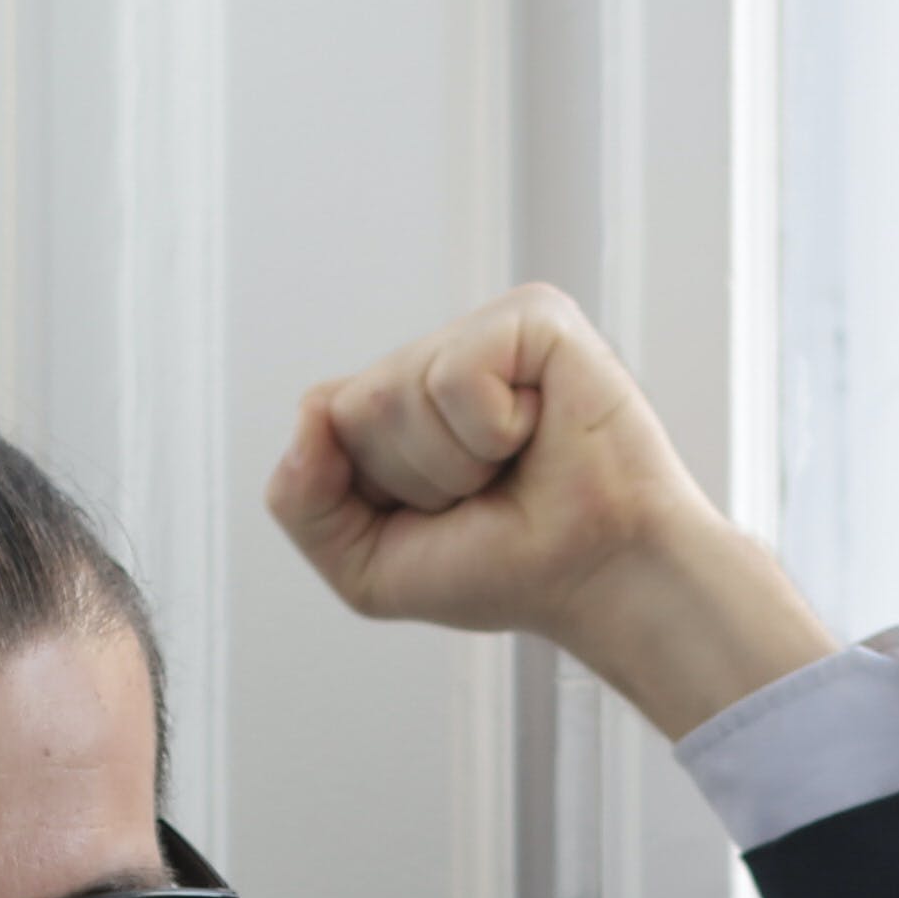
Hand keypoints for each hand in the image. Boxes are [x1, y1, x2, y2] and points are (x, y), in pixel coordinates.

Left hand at [266, 285, 841, 743]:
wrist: (599, 581)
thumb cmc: (505, 569)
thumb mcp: (366, 567)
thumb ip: (299, 502)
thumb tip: (307, 415)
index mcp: (400, 401)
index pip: (323, 417)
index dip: (368, 489)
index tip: (439, 515)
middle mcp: (438, 357)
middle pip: (354, 406)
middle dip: (411, 479)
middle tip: (486, 494)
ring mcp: (486, 331)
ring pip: (396, 390)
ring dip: (454, 462)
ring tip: (515, 467)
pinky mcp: (534, 317)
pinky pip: (456, 374)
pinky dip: (491, 430)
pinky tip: (538, 433)